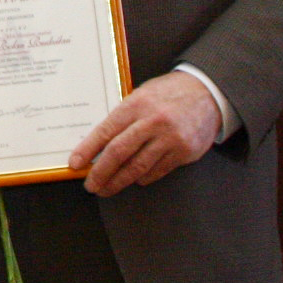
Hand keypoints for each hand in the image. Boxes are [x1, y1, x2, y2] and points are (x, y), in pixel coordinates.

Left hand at [69, 71, 220, 195]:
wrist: (207, 93)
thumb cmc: (167, 94)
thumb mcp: (141, 95)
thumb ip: (123, 116)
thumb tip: (97, 142)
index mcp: (136, 105)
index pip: (106, 132)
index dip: (87, 150)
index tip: (75, 164)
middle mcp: (152, 122)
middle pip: (119, 152)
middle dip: (101, 172)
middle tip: (90, 185)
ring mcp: (170, 138)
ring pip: (138, 166)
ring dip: (120, 181)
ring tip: (106, 189)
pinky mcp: (185, 152)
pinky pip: (158, 171)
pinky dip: (143, 178)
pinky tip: (134, 181)